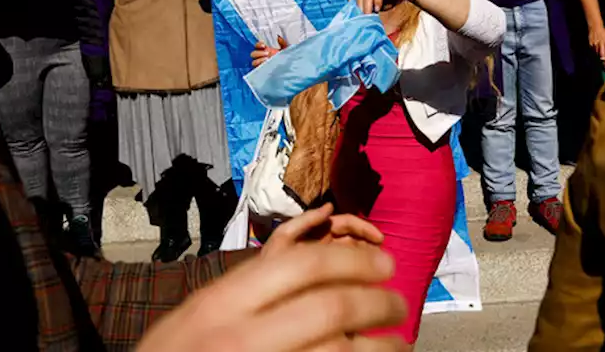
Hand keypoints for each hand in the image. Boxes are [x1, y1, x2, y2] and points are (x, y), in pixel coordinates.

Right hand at [135, 206, 405, 351]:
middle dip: (376, 303)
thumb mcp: (204, 310)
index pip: (303, 264)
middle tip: (400, 303)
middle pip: (330, 309)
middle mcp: (243, 336)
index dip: (355, 261)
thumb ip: (253, 287)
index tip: (384, 265)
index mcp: (226, 301)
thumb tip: (320, 268)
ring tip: (400, 342)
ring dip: (380, 348)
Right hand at [251, 35, 288, 67]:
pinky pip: (257, 69)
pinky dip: (260, 67)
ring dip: (259, 60)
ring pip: (254, 62)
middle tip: (267, 53)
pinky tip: (267, 65)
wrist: (291, 67)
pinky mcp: (262, 71)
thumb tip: (278, 37)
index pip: (257, 46)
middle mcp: (262, 57)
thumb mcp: (286, 48)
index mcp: (266, 50)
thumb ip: (282, 42)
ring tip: (267, 60)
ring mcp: (261, 64)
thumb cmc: (288, 58)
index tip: (264, 45)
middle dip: (259, 53)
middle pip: (253, 54)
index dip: (258, 45)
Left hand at [353, 0, 415, 13]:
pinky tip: (378, 9)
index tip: (354, 17)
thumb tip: (360, 16)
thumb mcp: (377, 4)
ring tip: (370, 15)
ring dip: (368, 6)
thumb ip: (369, 7)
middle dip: (361, 8)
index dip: (353, 7)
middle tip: (362, 19)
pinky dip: (377, 1)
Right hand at [589, 25, 604, 66]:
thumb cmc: (604, 33)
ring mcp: (595, 44)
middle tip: (603, 64)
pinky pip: (593, 50)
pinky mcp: (591, 43)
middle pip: (602, 54)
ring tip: (600, 58)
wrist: (595, 27)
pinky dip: (595, 52)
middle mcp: (601, 44)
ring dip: (598, 56)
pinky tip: (596, 52)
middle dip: (603, 60)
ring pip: (597, 53)